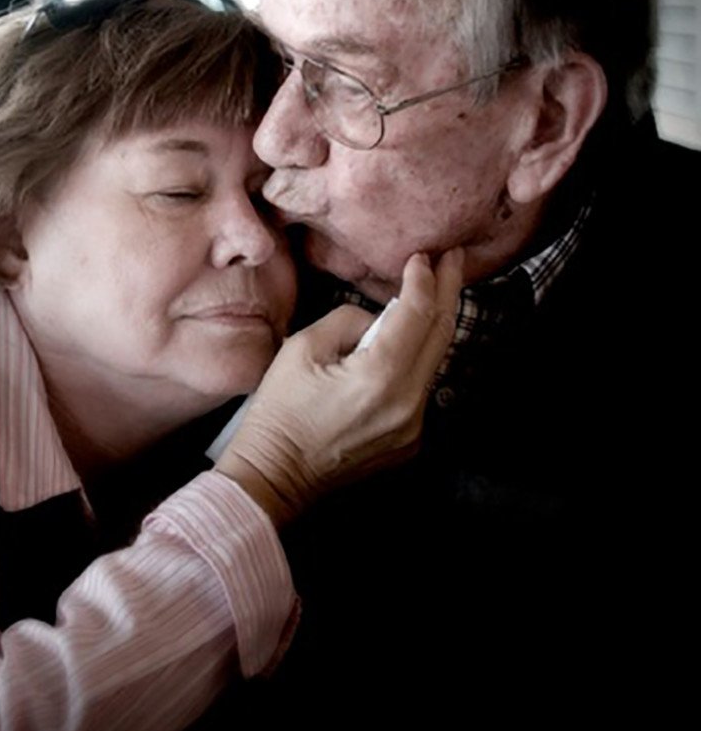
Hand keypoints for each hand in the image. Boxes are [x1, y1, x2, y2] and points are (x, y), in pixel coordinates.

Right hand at [215, 249, 461, 527]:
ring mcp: (414, 426)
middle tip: (453, 257)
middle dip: (447, 291)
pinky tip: (408, 341)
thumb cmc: (280, 411)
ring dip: (435, 325)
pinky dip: (417, 360)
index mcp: (380, 376)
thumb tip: (375, 320)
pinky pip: (421, 389)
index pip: (416, 314)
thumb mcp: (302, 348)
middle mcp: (408, 403)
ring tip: (437, 290)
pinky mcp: (409, 441)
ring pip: (435, 362)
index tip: (424, 255)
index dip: (423, 280)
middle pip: (441, 335)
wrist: (276, 475)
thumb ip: (349, 322)